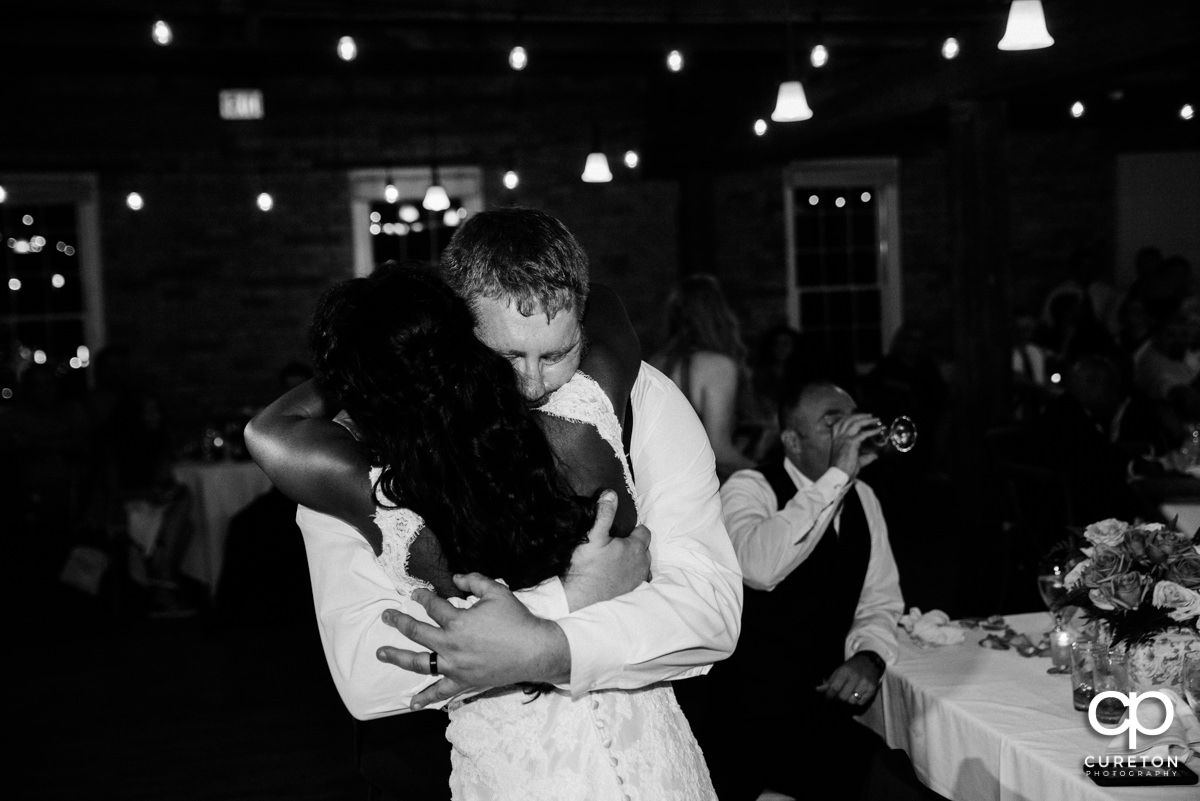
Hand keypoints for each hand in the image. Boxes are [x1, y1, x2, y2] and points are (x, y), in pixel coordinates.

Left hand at [376, 572, 569, 709]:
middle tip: (385, 616)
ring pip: (419, 662)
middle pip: (417, 632)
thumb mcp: (497, 591)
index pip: (432, 606)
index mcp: (458, 621)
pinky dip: (426, 697)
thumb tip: (456, 577)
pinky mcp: (463, 682)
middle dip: (398, 621)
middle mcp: (450, 644)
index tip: (415, 593)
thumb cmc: (517, 620)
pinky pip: (441, 691)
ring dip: (398, 657)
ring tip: (381, 653)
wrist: (535, 650)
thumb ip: (474, 581)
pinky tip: (412, 704)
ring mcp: (455, 666)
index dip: (422, 597)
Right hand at [563, 490, 651, 611]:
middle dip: (633, 545)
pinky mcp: (631, 593)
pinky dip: (630, 575)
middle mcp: (642, 565)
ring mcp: (637, 581)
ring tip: (615, 559)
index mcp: (636, 548)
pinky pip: (636, 580)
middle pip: (644, 548)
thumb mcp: (593, 535)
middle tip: (615, 544)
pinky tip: (616, 575)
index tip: (620, 531)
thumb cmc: (586, 566)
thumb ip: (604, 513)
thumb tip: (611, 494)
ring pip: (641, 565)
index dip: (633, 529)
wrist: (578, 597)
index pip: (644, 531)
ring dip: (632, 561)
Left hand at [815, 651, 883, 706]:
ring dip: (848, 700)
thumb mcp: (839, 671)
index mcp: (845, 671)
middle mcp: (855, 677)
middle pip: (843, 697)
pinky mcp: (872, 689)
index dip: (829, 695)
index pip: (834, 687)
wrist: (869, 661)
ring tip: (848, 694)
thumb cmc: (851, 668)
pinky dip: (857, 701)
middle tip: (838, 696)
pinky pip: (861, 702)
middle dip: (838, 699)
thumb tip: (817, 689)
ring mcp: (864, 683)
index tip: (828, 698)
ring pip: (852, 701)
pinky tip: (856, 694)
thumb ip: (829, 681)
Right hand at [828, 413, 883, 478]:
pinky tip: (878, 430)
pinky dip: (872, 431)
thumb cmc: (844, 470)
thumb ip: (865, 457)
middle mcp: (838, 437)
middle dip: (860, 415)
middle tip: (871, 416)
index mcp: (836, 439)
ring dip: (867, 420)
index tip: (860, 416)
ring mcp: (844, 438)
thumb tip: (875, 455)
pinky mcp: (850, 443)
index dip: (850, 417)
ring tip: (876, 420)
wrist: (839, 475)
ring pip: (855, 423)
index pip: (840, 422)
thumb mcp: (855, 461)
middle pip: (848, 419)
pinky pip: (863, 433)